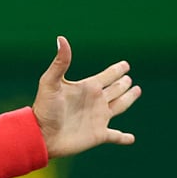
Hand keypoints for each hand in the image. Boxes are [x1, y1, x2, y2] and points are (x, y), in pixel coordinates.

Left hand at [32, 36, 141, 157]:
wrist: (40, 136)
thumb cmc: (44, 110)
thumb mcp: (50, 83)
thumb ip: (60, 62)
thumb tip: (61, 38)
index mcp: (87, 88)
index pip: (107, 76)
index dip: (116, 70)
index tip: (125, 64)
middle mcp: (95, 101)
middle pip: (115, 89)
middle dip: (123, 84)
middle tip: (128, 78)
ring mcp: (98, 118)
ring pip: (119, 106)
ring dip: (128, 99)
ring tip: (136, 92)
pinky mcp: (99, 135)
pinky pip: (116, 136)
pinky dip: (124, 138)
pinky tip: (131, 139)